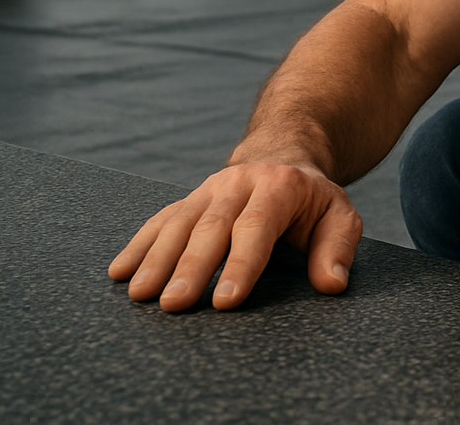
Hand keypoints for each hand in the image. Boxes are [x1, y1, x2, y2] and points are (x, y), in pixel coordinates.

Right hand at [107, 162, 362, 311]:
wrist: (282, 155)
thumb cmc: (313, 200)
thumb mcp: (339, 215)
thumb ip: (337, 248)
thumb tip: (331, 284)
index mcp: (279, 187)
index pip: (257, 227)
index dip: (241, 264)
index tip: (225, 300)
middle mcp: (238, 184)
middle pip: (211, 227)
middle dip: (190, 267)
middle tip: (174, 305)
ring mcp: (208, 190)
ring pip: (179, 223)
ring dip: (157, 259)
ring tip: (141, 294)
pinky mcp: (188, 200)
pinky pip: (160, 220)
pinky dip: (139, 245)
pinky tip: (120, 271)